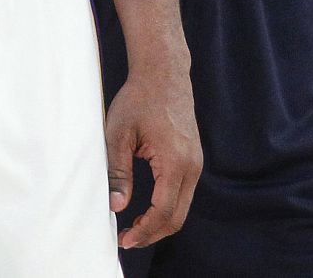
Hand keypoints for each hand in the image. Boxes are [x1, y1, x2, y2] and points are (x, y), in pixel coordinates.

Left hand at [104, 62, 201, 247]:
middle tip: (127, 239)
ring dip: (160, 222)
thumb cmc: (139, 98)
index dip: (143, 231)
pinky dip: (168, 207)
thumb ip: (118, 172)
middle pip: (177, 216)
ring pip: (183, 207)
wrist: (163, 73)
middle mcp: (192, 165)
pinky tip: (149, 208)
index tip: (124, 239)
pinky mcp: (193, 157)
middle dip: (152, 233)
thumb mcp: (119, 134)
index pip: (163, 211)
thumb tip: (117, 206)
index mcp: (175, 161)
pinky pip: (184, 192)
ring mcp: (196, 161)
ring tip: (135, 227)